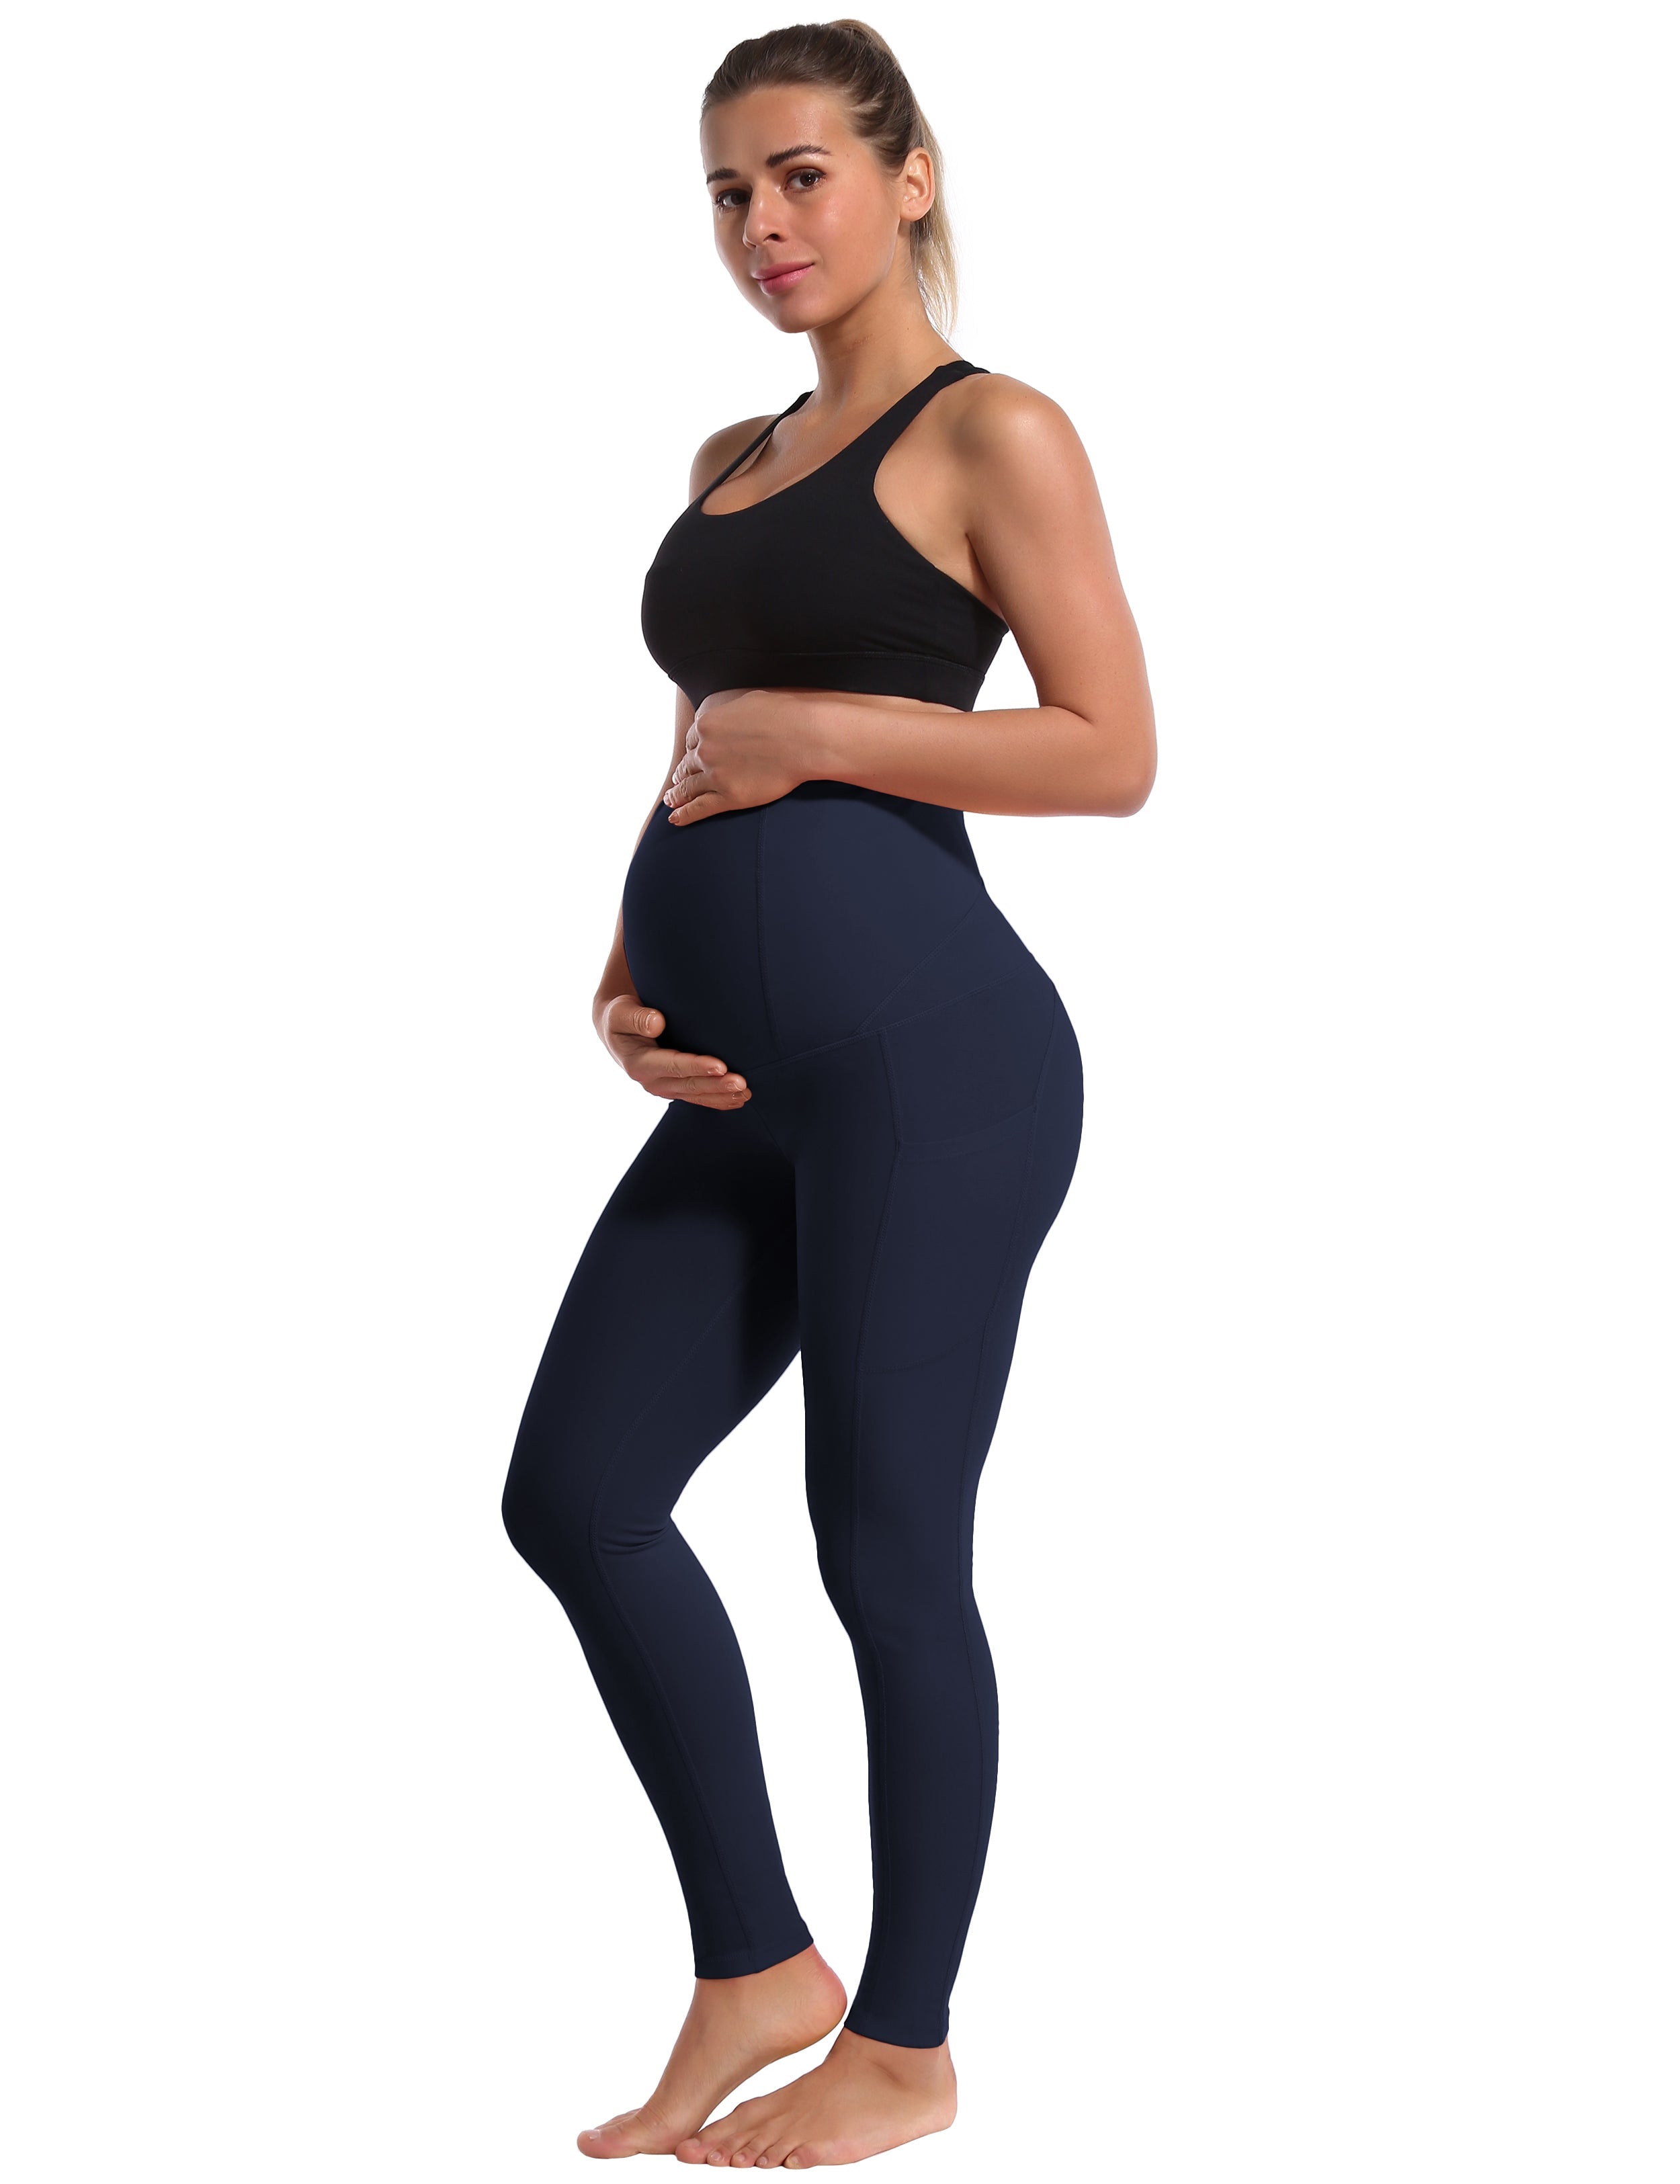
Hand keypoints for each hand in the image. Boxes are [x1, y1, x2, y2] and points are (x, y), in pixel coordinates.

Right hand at [596, 993, 751, 1108]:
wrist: (618, 1031)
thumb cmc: (621, 1017)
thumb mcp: (620, 1012)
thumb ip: (636, 1017)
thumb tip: (657, 1023)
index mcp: (638, 1064)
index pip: (673, 1066)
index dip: (697, 1066)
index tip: (720, 1066)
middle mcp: (651, 1081)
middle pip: (689, 1085)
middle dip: (716, 1085)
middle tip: (742, 1082)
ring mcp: (664, 1087)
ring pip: (697, 1095)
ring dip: (722, 1096)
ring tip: (746, 1093)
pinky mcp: (674, 1087)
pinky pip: (698, 1097)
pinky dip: (718, 1100)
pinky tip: (738, 1100)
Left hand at [662, 687, 812, 824]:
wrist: (804, 737)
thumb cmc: (785, 715)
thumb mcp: (749, 701)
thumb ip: (732, 712)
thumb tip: (735, 715)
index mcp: (707, 724)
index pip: (691, 741)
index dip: (693, 750)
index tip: (693, 758)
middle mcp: (705, 749)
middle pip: (687, 765)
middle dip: (683, 774)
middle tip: (677, 782)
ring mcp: (714, 775)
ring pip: (688, 788)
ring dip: (677, 795)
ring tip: (671, 801)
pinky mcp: (729, 797)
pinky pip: (699, 808)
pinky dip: (685, 815)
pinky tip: (676, 820)